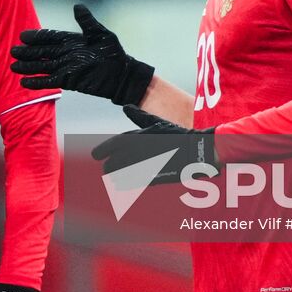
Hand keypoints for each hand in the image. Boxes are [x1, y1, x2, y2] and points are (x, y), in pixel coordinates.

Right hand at [10, 4, 154, 105]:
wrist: (122, 75)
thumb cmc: (114, 52)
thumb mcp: (102, 34)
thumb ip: (87, 22)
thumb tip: (77, 6)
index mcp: (71, 40)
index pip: (50, 37)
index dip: (37, 37)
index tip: (23, 36)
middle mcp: (65, 53)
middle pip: (42, 52)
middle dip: (28, 52)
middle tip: (12, 51)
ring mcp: (66, 68)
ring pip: (43, 66)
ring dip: (28, 67)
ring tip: (13, 67)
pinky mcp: (68, 81)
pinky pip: (50, 81)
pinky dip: (38, 82)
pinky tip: (24, 82)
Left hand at [92, 106, 215, 183]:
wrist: (196, 150)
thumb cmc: (175, 135)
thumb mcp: (155, 122)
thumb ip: (138, 116)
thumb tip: (125, 106)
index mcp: (136, 137)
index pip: (111, 145)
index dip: (101, 151)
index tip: (96, 155)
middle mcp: (137, 152)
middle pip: (113, 163)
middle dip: (108, 166)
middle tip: (106, 169)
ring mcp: (144, 166)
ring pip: (120, 176)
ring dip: (115, 176)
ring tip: (112, 178)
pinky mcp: (153, 177)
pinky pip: (133, 184)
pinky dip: (126, 184)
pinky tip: (122, 185)